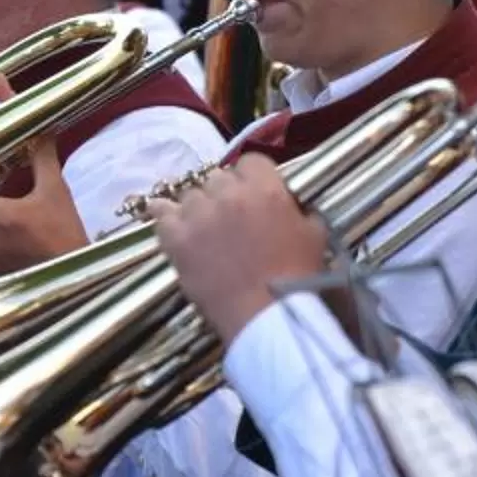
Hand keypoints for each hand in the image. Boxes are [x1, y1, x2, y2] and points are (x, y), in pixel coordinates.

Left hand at [154, 155, 330, 343]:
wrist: (266, 315)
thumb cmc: (297, 277)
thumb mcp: (315, 235)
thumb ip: (301, 211)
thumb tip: (292, 206)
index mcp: (264, 188)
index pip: (252, 161)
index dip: (253, 176)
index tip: (254, 192)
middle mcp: (228, 194)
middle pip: (218, 178)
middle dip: (225, 193)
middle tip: (231, 217)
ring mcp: (198, 215)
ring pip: (190, 195)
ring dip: (198, 207)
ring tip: (205, 228)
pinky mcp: (175, 239)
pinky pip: (161, 214)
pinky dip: (165, 216)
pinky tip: (171, 223)